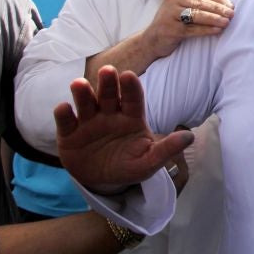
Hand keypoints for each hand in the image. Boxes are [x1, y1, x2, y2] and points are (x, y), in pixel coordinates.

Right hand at [54, 66, 193, 191]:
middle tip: (107, 71)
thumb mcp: (149, 162)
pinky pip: (66, 121)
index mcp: (131, 117)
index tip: (129, 76)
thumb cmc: (130, 166)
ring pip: (86, 103)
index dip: (131, 87)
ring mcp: (88, 122)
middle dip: (107, 83)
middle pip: (109, 95)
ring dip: (82, 93)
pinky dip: (63, 115)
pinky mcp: (69, 134)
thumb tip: (190, 137)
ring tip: (79, 84)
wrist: (103, 182)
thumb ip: (167, 149)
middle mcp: (109, 114)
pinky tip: (63, 108)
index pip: (133, 99)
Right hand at [142, 0, 233, 58]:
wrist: (153, 39)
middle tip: (232, 14)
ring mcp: (170, 14)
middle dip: (219, 9)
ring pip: (197, 15)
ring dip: (215, 19)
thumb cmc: (172, 19)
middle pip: (201, 3)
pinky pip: (193, 29)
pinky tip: (218, 31)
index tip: (231, 5)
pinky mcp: (171, 29)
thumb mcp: (182, 2)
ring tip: (227, 22)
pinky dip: (207, 30)